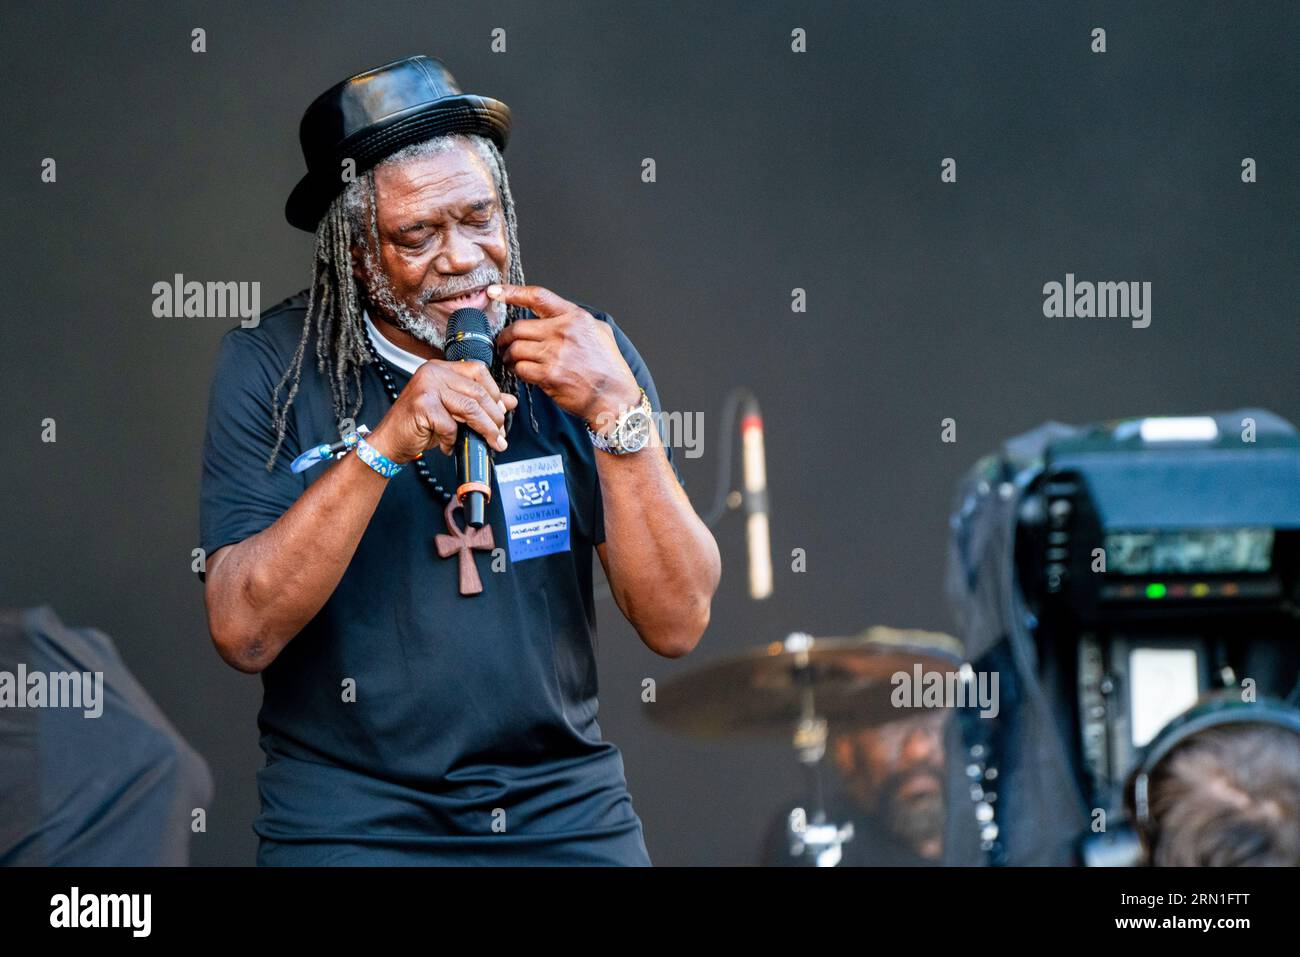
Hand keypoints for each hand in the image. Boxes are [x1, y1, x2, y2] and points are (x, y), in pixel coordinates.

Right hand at [367, 359, 518, 463]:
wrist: (389, 442)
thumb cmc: (419, 426)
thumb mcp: (453, 411)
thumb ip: (479, 403)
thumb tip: (510, 402)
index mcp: (441, 368)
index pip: (478, 371)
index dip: (495, 393)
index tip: (502, 413)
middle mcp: (433, 372)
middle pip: (477, 392)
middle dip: (495, 417)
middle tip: (500, 435)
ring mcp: (426, 387)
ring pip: (470, 408)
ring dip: (485, 429)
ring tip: (491, 442)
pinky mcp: (422, 405)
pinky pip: (451, 425)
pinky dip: (453, 440)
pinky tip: (449, 445)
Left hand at [490, 283, 641, 428]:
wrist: (615, 396)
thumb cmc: (608, 366)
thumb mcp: (599, 331)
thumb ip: (575, 320)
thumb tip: (553, 314)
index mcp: (574, 317)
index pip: (537, 297)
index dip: (512, 292)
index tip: (494, 291)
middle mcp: (563, 332)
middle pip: (518, 328)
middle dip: (504, 337)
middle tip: (502, 343)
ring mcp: (555, 354)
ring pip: (515, 349)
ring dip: (508, 355)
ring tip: (510, 359)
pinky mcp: (549, 375)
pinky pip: (521, 368)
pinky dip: (516, 370)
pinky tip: (519, 371)